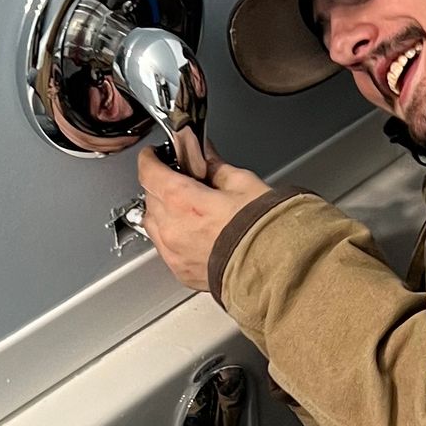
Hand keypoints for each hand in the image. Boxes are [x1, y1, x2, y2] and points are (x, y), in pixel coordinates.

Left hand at [133, 136, 270, 290]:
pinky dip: (172, 237)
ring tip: (189, 210)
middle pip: (151, 197)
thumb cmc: (264, 229)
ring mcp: (174, 253)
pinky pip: (165, 248)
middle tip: (182, 182)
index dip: (150, 159)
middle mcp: (172, 227)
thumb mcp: (242, 183)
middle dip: (162, 186)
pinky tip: (194, 233)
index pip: (149, 172)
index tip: (154, 155)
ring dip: (163, 212)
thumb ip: (215, 166)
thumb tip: (205, 154)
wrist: (276, 268)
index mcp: (183, 200)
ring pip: (153, 224)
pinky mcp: (180, 271)